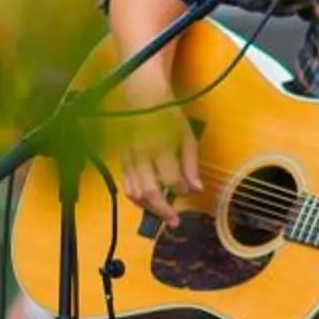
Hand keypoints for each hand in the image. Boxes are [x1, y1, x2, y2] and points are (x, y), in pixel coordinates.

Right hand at [108, 71, 197, 223]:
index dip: (182, 191)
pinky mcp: (121, 160)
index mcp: (161, 146)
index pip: (171, 180)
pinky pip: (126, 185)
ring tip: (162, 214)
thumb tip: (196, 189)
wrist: (141, 97)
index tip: (190, 191)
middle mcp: (142, 155)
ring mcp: (129, 158)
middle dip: (163, 210)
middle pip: (150, 192)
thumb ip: (191, 163)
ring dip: (148, 208)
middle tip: (174, 222)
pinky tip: (148, 203)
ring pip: (134, 193)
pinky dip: (136, 198)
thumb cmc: (167, 115)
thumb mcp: (187, 135)